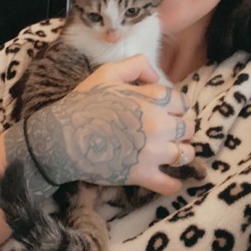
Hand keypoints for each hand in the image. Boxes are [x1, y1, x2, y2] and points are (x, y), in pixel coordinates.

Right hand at [4, 54, 194, 196]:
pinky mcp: (141, 174)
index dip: (176, 106)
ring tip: (172, 152)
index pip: (183, 102)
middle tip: (170, 131)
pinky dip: (173, 184)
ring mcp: (152, 152)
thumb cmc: (84, 102)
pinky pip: (169, 185)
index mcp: (153, 100)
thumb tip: (156, 76)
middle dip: (181, 128)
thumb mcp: (108, 72)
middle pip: (188, 128)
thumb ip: (136, 65)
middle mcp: (159, 125)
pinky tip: (171, 181)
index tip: (169, 111)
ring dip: (182, 153)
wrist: (62, 137)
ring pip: (185, 155)